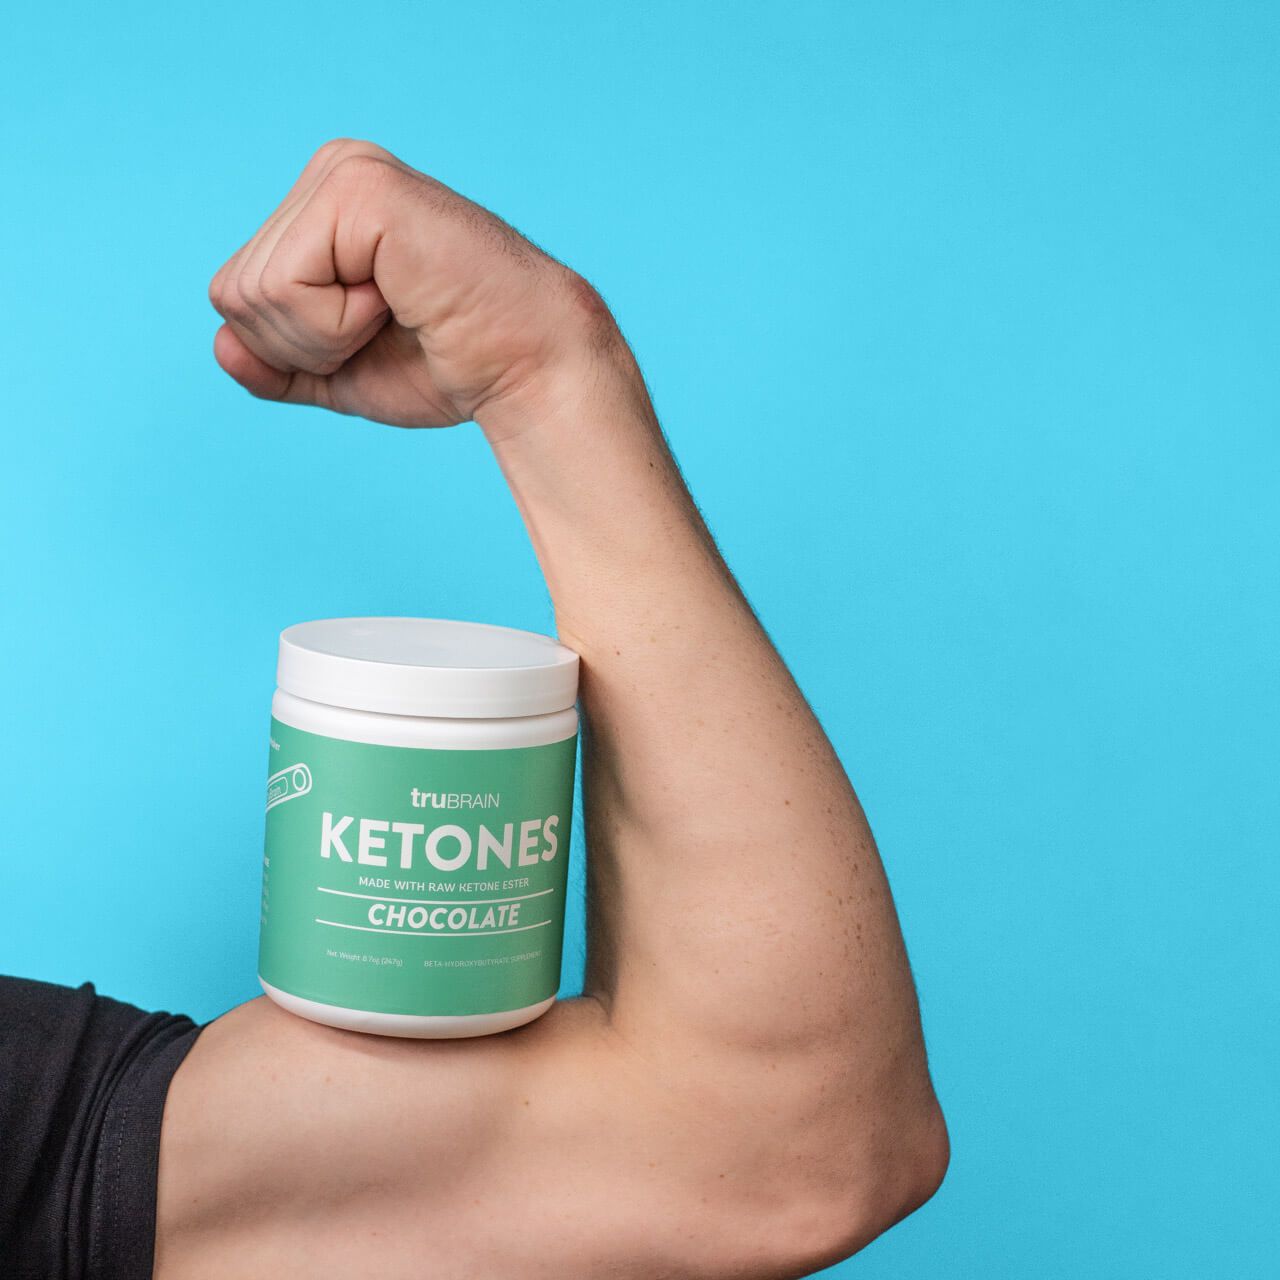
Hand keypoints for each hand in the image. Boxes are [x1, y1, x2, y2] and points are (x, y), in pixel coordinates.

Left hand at [209, 139, 609, 433]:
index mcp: (322, 207)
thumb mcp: (341, 372)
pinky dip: (336, 326)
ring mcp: (345, 173)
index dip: (294, 348)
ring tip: (396, 313)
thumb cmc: (451, 366)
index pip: (236, 294)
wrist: (524, 369)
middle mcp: (329, 173)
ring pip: (252, 293)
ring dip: (323, 337)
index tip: (377, 333)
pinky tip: (398, 302)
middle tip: (387, 328)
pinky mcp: (361, 191)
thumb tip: (220, 346)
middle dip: (303, 345)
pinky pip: (285, 287)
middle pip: (233, 293)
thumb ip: (279, 362)